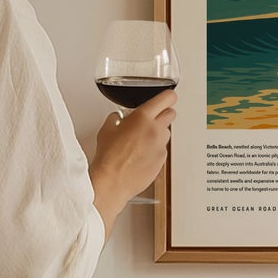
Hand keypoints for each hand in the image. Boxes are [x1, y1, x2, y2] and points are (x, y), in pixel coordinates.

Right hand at [90, 88, 176, 235]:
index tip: (167, 98)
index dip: (168, 97)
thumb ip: (116, 119)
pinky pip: (162, 149)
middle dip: (163, 114)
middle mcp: (156, 130)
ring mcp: (161, 146)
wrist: (112, 181)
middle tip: (152, 118)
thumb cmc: (109, 157)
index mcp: (142, 117)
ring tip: (142, 140)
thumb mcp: (106, 129)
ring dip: (158, 133)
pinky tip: (141, 155)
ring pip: (167, 133)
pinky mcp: (162, 160)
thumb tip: (118, 118)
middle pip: (171, 114)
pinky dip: (155, 149)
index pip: (167, 98)